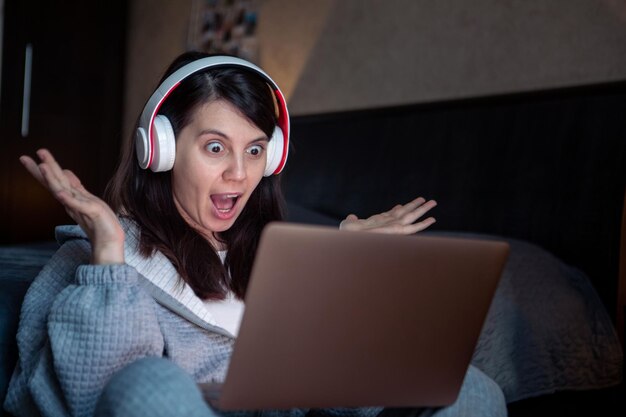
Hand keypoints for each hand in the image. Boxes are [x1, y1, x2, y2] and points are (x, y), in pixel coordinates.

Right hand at [20, 149, 124, 264]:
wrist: (110, 241)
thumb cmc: (100, 221)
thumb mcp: (86, 198)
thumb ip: (74, 187)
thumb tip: (65, 171)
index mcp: (71, 197)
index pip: (55, 181)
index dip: (45, 168)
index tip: (36, 154)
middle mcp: (72, 202)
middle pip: (54, 183)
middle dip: (41, 169)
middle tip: (24, 157)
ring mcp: (80, 208)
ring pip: (63, 191)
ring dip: (52, 179)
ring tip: (43, 166)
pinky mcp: (91, 214)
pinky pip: (78, 206)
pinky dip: (69, 200)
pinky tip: (60, 194)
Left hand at [339, 197, 436, 233]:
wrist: (352, 236)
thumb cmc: (349, 234)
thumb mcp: (350, 223)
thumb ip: (353, 220)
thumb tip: (352, 216)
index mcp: (379, 221)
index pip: (391, 214)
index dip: (397, 209)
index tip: (401, 205)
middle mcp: (389, 224)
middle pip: (406, 213)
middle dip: (416, 207)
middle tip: (428, 201)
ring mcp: (395, 227)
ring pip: (412, 216)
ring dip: (423, 210)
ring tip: (434, 202)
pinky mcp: (397, 231)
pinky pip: (413, 227)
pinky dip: (423, 224)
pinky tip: (432, 220)